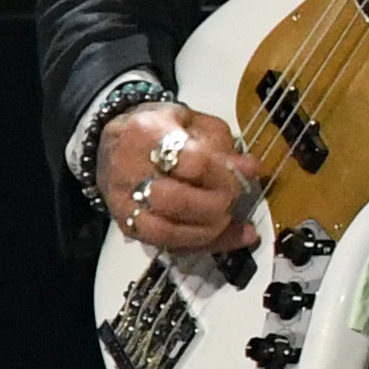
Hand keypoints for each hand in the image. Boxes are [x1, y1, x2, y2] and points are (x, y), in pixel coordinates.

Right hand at [100, 102, 265, 256]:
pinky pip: (164, 245)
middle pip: (174, 200)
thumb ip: (223, 144)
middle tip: (232, 198)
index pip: (191, 163)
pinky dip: (198, 245)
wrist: (116, 142)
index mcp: (146, 134)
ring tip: (228, 219)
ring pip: (165, 230)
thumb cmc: (163, 129)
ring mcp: (122, 201)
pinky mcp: (125, 225)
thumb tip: (252, 169)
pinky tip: (223, 236)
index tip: (240, 175)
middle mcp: (127, 170)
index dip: (223, 175)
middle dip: (214, 205)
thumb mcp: (195, 123)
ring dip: (207, 231)